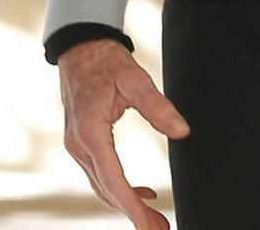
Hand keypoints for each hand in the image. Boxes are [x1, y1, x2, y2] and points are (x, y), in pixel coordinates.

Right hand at [58, 38, 189, 229]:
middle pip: (107, 190)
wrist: (80, 48)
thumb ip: (158, 106)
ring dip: (127, 204)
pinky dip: (119, 187)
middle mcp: (79, 145)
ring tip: (154, 219)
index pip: (112, 179)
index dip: (131, 206)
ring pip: (102, 186)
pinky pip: (100, 174)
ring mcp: (76, 146)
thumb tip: (183, 131)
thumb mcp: (136, 79)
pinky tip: (141, 192)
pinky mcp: (80, 143)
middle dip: (133, 212)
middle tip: (160, 229)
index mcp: (90, 132)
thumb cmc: (107, 62)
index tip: (147, 225)